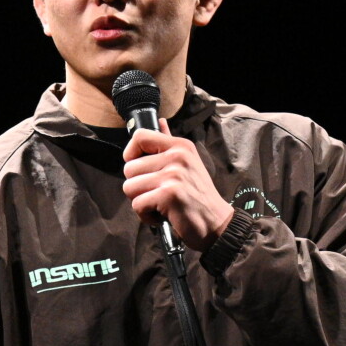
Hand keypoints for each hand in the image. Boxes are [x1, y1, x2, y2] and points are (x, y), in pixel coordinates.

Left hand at [121, 119, 234, 250]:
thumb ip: (169, 144)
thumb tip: (160, 121)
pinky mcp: (169, 195)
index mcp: (180, 146)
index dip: (131, 154)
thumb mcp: (188, 163)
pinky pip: (137, 204)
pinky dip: (146, 216)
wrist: (216, 223)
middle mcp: (177, 157)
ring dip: (141, 201)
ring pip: (130, 187)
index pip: (140, 136)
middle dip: (137, 186)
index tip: (140, 169)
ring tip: (160, 204)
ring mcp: (173, 175)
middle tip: (157, 194)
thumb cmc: (198, 196)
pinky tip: (162, 215)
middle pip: (129, 168)